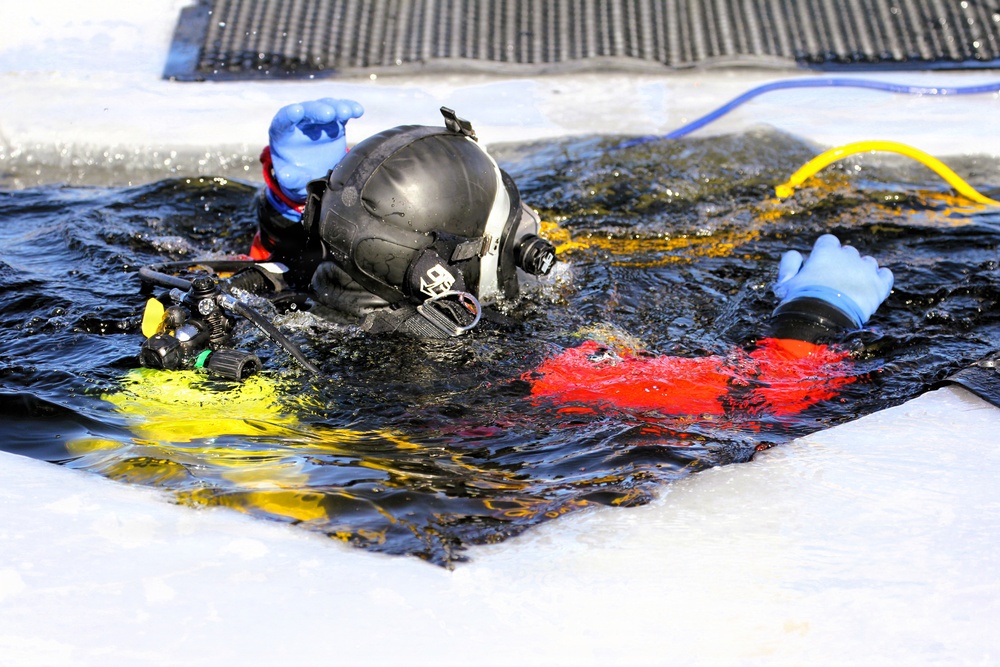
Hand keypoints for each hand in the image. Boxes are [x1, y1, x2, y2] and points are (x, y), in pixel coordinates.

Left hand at [268, 98, 363, 200]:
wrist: (313, 176)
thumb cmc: (297, 176)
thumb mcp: (291, 180)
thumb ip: (290, 178)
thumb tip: (288, 176)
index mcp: (283, 132)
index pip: (284, 119)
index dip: (290, 114)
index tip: (297, 111)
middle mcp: (300, 122)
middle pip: (308, 110)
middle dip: (318, 110)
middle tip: (330, 114)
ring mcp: (319, 121)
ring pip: (327, 107)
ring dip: (337, 108)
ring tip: (347, 113)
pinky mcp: (335, 123)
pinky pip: (342, 113)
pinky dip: (350, 110)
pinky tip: (358, 111)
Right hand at [773, 234, 892, 326]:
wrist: (822, 321)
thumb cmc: (800, 301)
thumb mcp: (785, 283)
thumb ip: (789, 264)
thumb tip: (796, 255)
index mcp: (826, 251)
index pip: (828, 241)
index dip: (823, 253)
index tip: (819, 266)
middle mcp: (848, 256)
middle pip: (848, 252)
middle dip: (842, 263)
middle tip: (833, 282)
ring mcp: (866, 269)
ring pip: (868, 262)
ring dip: (861, 271)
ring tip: (851, 289)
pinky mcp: (879, 286)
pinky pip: (886, 275)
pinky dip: (880, 279)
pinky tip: (871, 288)